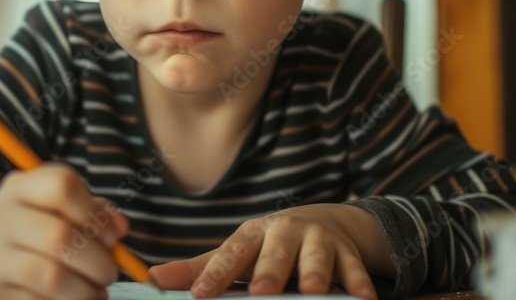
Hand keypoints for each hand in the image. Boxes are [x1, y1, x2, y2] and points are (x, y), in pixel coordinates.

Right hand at [0, 163, 128, 299]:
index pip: (61, 186)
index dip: (95, 213)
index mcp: (19, 187)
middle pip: (58, 235)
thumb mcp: (62, 210)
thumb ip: (95, 211)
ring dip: (85, 289)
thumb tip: (118, 227)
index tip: (113, 236)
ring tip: (97, 291)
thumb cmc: (40, 231)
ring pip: (51, 276)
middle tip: (109, 273)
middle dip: (97, 260)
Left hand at [148, 204, 391, 299]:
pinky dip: (360, 283)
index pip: (231, 254)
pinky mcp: (347, 253)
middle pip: (277, 251)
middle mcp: (285, 232)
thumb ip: (199, 268)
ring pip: (317, 256)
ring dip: (316, 272)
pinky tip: (363, 299)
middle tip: (261, 291)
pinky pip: (355, 269)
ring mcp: (318, 241)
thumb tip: (151, 279)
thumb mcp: (236, 253)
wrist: (323, 223)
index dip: (216, 274)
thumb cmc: (268, 247)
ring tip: (314, 291)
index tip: (200, 295)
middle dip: (270, 270)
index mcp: (253, 234)